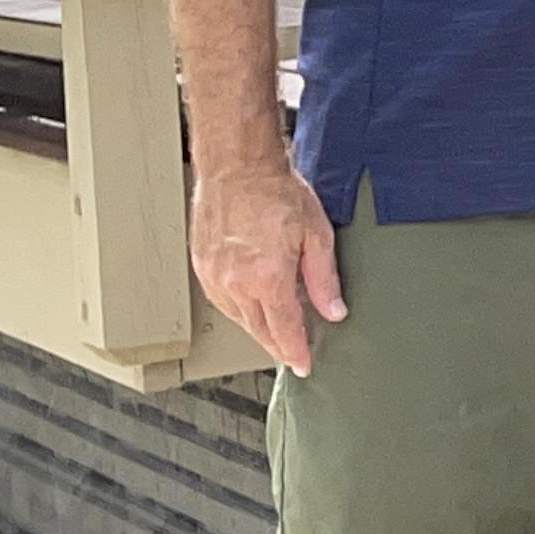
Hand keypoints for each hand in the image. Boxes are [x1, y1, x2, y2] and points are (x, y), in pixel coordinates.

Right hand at [190, 159, 343, 376]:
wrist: (236, 168)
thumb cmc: (277, 192)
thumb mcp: (316, 234)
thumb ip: (323, 279)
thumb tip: (333, 311)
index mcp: (266, 277)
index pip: (283, 330)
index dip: (295, 351)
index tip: (303, 365)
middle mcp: (235, 283)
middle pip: (259, 330)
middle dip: (278, 345)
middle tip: (293, 354)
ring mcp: (214, 277)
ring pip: (239, 318)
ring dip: (259, 328)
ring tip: (278, 331)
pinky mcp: (201, 269)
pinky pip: (222, 302)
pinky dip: (240, 309)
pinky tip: (253, 306)